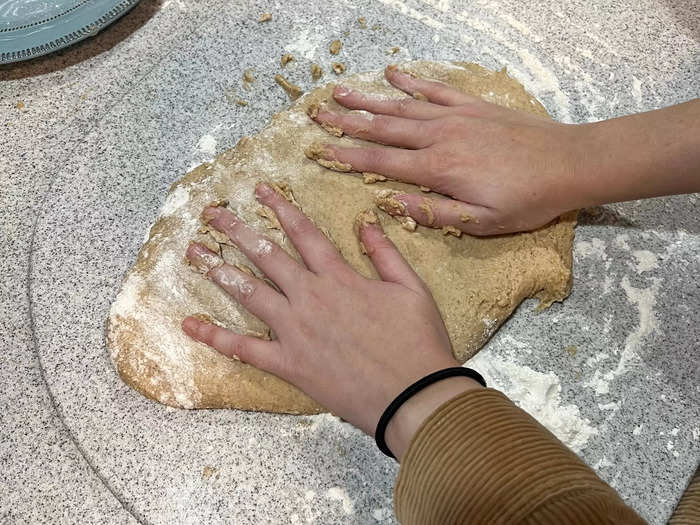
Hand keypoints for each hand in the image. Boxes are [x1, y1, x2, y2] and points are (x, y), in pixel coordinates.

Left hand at [182, 183, 481, 457]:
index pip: (304, 234)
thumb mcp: (411, 288)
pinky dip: (216, 336)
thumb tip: (367, 221)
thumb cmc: (418, 342)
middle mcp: (310, 297)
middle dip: (237, 230)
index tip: (260, 190)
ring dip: (219, 270)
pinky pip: (245, 349)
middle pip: (267, 255)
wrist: (412, 395)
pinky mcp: (288, 364)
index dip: (281, 208)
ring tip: (193, 252)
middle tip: (212, 213)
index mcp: (339, 278)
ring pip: (249, 292)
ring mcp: (295, 331)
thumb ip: (385, 253)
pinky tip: (190, 323)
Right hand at [309, 65, 586, 234]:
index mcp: (438, 170)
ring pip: (403, 107)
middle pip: (383, 129)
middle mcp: (440, 137)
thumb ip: (434, 213)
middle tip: (317, 113)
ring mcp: (456, 117)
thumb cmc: (528, 200)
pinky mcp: (473, 106)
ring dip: (369, 100)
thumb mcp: (482, 221)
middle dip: (347, 122)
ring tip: (340, 91)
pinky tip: (393, 75)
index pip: (381, 163)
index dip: (347, 157)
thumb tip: (391, 204)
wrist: (570, 163)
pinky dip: (412, 82)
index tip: (320, 150)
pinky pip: (435, 90)